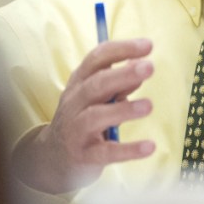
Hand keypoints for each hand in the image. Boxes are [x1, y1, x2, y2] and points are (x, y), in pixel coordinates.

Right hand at [12, 38, 155, 193]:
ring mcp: (76, 130)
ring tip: (148, 106)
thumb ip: (120, 83)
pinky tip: (149, 147)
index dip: (121, 49)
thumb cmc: (84, 119)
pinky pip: (105, 152)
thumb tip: (142, 64)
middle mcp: (74, 103)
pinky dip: (128, 150)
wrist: (54, 158)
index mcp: (79, 83)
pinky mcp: (83, 156)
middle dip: (122, 74)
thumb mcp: (99, 98)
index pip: (96, 59)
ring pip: (96, 116)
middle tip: (149, 67)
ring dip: (123, 109)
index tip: (148, 45)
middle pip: (95, 84)